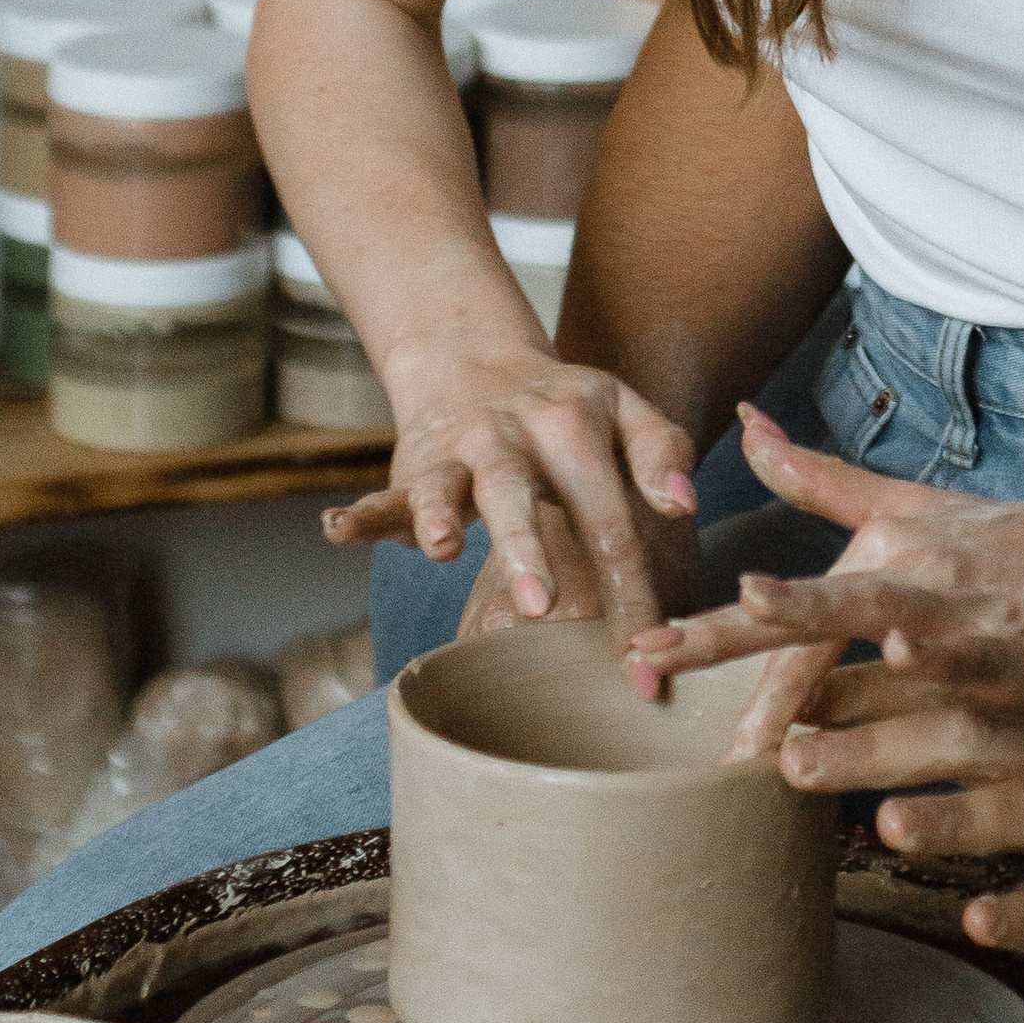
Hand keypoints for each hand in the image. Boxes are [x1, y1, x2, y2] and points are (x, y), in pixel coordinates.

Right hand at [322, 345, 697, 640]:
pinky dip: (361, 514)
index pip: (611, 518)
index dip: (632, 591)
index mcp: (578, 426)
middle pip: (523, 494)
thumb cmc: (568, 409)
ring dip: (443, 516)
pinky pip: (384, 494)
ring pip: (450, 486)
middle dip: (531, 551)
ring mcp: (459, 451)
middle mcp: (514, 435)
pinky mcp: (414, 469)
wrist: (477, 361)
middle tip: (546, 608)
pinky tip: (339, 530)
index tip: (647, 662)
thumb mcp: (625, 411)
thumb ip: (661, 451)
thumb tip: (684, 504)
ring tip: (441, 548)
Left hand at [623, 408, 1023, 739]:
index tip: (640, 650)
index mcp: (877, 555)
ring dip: (818, 610)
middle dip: (729, 633)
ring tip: (759, 605)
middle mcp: (908, 574)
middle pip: (805, 606)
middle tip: (656, 656)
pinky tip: (905, 653)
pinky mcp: (1018, 635)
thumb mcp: (908, 510)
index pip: (779, 601)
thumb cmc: (1015, 546)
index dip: (707, 627)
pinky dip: (937, 646)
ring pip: (877, 612)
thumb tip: (743, 422)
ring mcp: (962, 603)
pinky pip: (970, 644)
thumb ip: (819, 479)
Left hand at [774, 664, 1023, 962]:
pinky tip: (983, 920)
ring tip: (887, 824)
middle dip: (878, 747)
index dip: (862, 690)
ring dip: (958, 816)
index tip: (776, 691)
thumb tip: (879, 728)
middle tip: (790, 756)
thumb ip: (991, 729)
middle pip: (968, 738)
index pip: (946, 689)